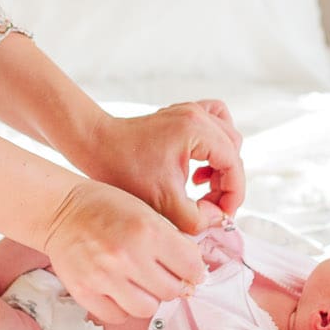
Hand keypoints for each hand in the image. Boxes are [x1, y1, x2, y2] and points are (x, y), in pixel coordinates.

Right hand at [41, 178, 207, 321]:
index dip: (195, 270)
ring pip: (146, 309)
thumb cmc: (105, 206)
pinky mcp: (84, 291)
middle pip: (172, 291)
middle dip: (174, 285)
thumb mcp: (145, 210)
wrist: (60, 209)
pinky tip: (119, 291)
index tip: (190, 270)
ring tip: (141, 284)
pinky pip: (117, 316)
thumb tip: (193, 272)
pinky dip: (122, 308)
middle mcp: (127, 255)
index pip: (191, 266)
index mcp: (147, 230)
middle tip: (165, 276)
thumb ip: (170, 239)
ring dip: (149, 299)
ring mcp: (103, 276)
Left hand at [77, 100, 245, 234]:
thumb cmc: (123, 170)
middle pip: (233, 151)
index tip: (222, 217)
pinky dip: (213, 148)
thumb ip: (196, 219)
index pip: (234, 165)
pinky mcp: (182, 115)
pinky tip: (197, 169)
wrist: (95, 145)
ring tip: (202, 188)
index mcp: (197, 130)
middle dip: (227, 184)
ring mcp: (190, 111)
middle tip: (210, 207)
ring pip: (227, 138)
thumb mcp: (163, 204)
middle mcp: (197, 114)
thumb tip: (217, 218)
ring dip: (221, 166)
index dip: (233, 196)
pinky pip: (214, 126)